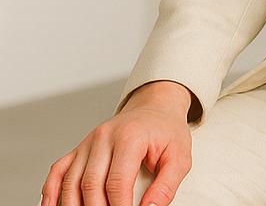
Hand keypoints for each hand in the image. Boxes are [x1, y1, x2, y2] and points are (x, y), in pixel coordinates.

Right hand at [40, 82, 192, 205]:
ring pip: (70, 182)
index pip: (117, 182)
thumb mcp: (180, 156)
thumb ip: (166, 185)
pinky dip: (52, 192)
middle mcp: (104, 136)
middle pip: (91, 185)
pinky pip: (58, 171)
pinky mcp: (79, 148)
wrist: (155, 108)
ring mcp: (88, 142)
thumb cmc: (166, 132)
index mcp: (129, 136)